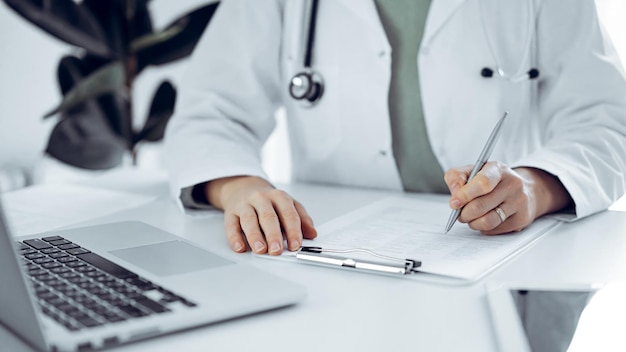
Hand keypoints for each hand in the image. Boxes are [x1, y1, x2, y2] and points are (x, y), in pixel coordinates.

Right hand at [205, 176, 316, 254]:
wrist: (243, 187)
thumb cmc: (269, 201)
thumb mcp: (289, 204)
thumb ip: (302, 219)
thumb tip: (312, 234)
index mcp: (279, 197)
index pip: (288, 213)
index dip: (293, 230)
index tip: (295, 245)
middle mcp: (261, 199)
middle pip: (268, 217)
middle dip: (273, 235)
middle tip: (277, 250)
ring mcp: (245, 205)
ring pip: (249, 220)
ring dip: (255, 236)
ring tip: (260, 250)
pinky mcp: (231, 213)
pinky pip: (231, 225)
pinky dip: (235, 237)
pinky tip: (240, 247)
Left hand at [444, 162, 571, 234]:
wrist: (524, 189)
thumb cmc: (491, 180)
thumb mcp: (472, 171)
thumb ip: (456, 178)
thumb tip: (454, 197)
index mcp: (498, 169)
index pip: (483, 183)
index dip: (465, 195)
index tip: (454, 203)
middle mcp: (512, 184)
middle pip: (480, 206)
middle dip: (464, 213)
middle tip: (459, 213)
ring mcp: (519, 202)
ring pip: (487, 222)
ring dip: (472, 223)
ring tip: (470, 217)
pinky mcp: (521, 219)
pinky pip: (494, 230)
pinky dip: (483, 228)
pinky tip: (484, 219)